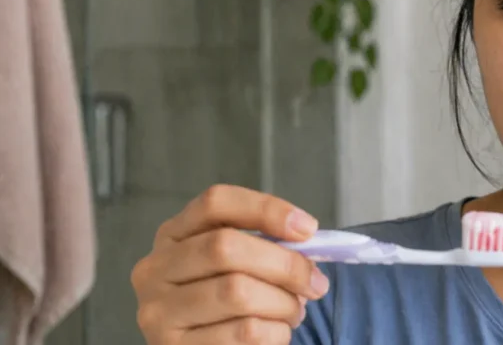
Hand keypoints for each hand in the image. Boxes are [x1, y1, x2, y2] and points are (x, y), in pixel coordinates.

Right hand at [131, 184, 329, 343]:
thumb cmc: (222, 303)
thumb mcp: (231, 266)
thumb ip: (262, 247)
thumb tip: (308, 241)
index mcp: (173, 235)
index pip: (215, 203)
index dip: (265, 209)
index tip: (308, 228)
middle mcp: (155, 269)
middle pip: (226, 248)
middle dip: (285, 264)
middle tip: (315, 283)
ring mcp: (159, 311)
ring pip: (237, 292)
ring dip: (283, 303)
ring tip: (295, 312)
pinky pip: (242, 332)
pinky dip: (274, 332)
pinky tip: (277, 333)